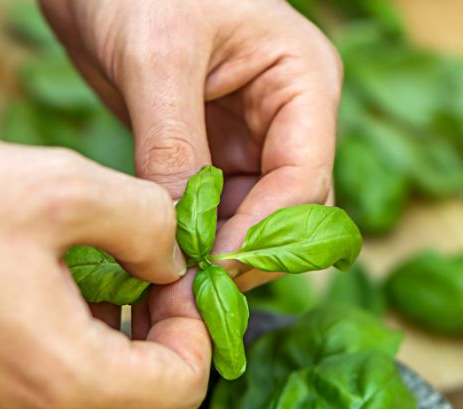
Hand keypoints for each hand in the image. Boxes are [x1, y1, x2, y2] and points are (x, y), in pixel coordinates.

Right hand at [0, 111, 209, 408]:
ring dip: (112, 376)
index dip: (195, 334)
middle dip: (164, 368)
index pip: (180, 393)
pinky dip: (59, 381)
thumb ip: (145, 224)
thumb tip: (171, 260)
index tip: (171, 284)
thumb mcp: (59, 184)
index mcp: (57, 375)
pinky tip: (38, 314)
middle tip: (143, 301)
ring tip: (90, 300)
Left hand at [41, 0, 341, 289]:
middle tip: (191, 296)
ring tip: (171, 289)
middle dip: (242, 254)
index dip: (262, 235)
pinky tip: (159, 263)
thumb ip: (173, 143)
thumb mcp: (158, 57)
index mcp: (300, 83)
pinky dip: (190, 241)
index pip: (304, 180)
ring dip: (215, 256)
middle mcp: (284, 118)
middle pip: (285, 211)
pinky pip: (211, 211)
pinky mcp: (206, 154)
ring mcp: (246, 139)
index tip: (211, 272)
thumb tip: (176, 232)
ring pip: (248, 219)